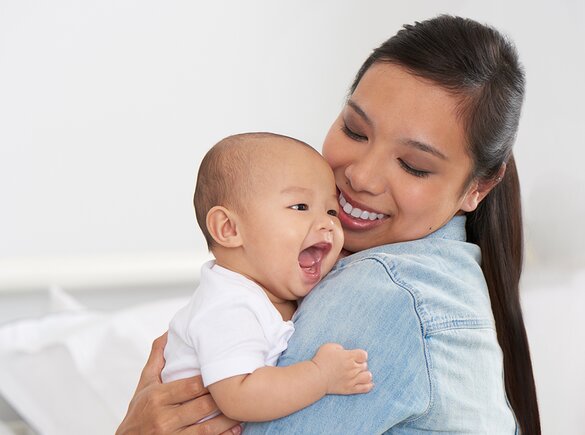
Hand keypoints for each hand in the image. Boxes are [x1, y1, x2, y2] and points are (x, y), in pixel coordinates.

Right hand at [116, 333, 241, 434]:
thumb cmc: (138, 410)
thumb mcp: (144, 383)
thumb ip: (157, 358)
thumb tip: (168, 333)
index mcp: (157, 397)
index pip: (190, 386)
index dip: (210, 380)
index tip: (226, 371)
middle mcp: (163, 418)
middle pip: (201, 406)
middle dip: (222, 398)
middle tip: (242, 386)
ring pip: (206, 428)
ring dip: (228, 419)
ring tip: (243, 409)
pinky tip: (237, 429)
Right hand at [312, 343, 372, 394]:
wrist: (316, 377)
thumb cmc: (321, 360)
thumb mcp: (329, 347)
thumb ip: (341, 348)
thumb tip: (345, 352)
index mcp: (349, 357)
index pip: (364, 355)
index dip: (360, 355)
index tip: (355, 356)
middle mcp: (352, 368)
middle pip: (365, 365)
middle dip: (360, 364)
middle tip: (351, 365)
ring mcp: (352, 379)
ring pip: (367, 376)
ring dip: (365, 374)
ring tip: (359, 374)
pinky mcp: (350, 389)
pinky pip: (365, 388)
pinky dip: (368, 386)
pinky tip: (368, 383)